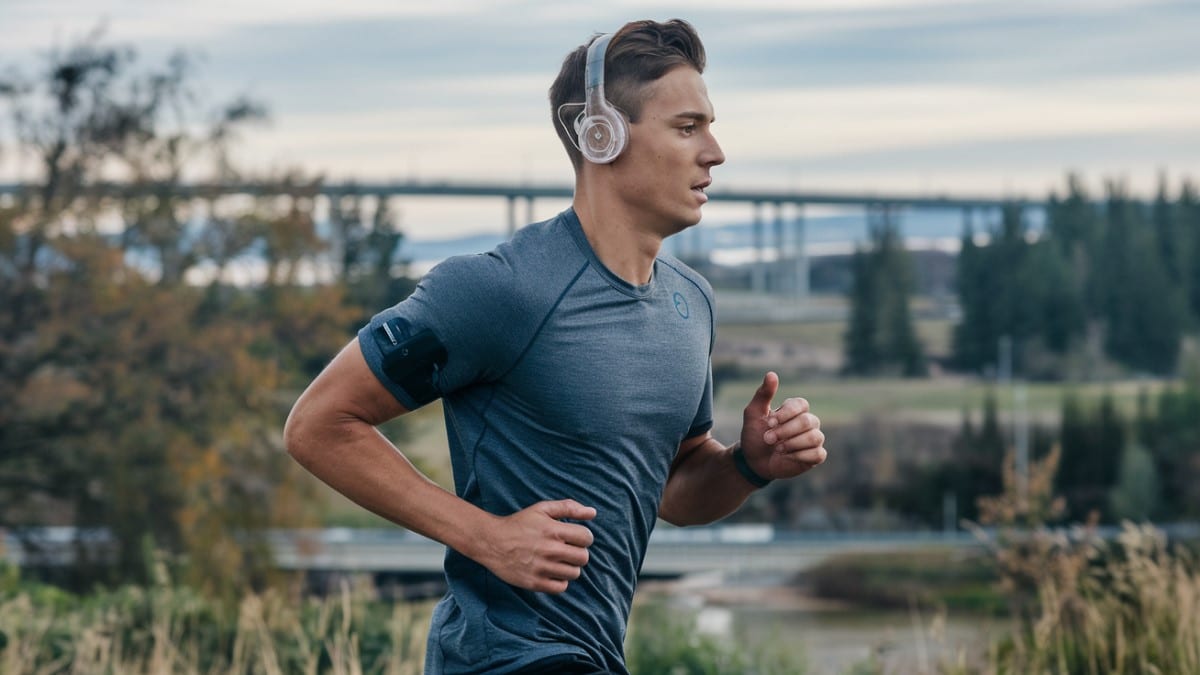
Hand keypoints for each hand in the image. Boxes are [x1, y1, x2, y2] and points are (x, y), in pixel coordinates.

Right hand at [477, 499, 595, 593]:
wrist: (491, 541)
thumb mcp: (542, 509)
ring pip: (574, 573)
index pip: (587, 538)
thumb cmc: (519, 523)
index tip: (574, 537)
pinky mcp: (534, 583)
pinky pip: (561, 587)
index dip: (583, 537)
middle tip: (567, 550)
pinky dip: (559, 581)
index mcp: (553, 530)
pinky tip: (551, 572)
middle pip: (583, 558)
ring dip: (569, 567)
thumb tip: (593, 513)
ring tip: (558, 561)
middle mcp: (550, 550)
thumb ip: (568, 508)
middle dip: (578, 552)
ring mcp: (542, 568)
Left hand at [740, 371, 826, 480]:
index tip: (770, 422)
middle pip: (807, 421)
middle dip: (785, 431)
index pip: (801, 404)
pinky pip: (818, 454)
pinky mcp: (815, 455)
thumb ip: (763, 394)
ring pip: (814, 437)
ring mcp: (814, 438)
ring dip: (792, 444)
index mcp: (795, 409)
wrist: (753, 461)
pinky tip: (787, 457)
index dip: (786, 413)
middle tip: (768, 439)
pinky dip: (800, 456)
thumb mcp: (753, 413)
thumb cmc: (754, 434)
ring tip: (777, 449)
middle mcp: (808, 421)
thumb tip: (771, 374)